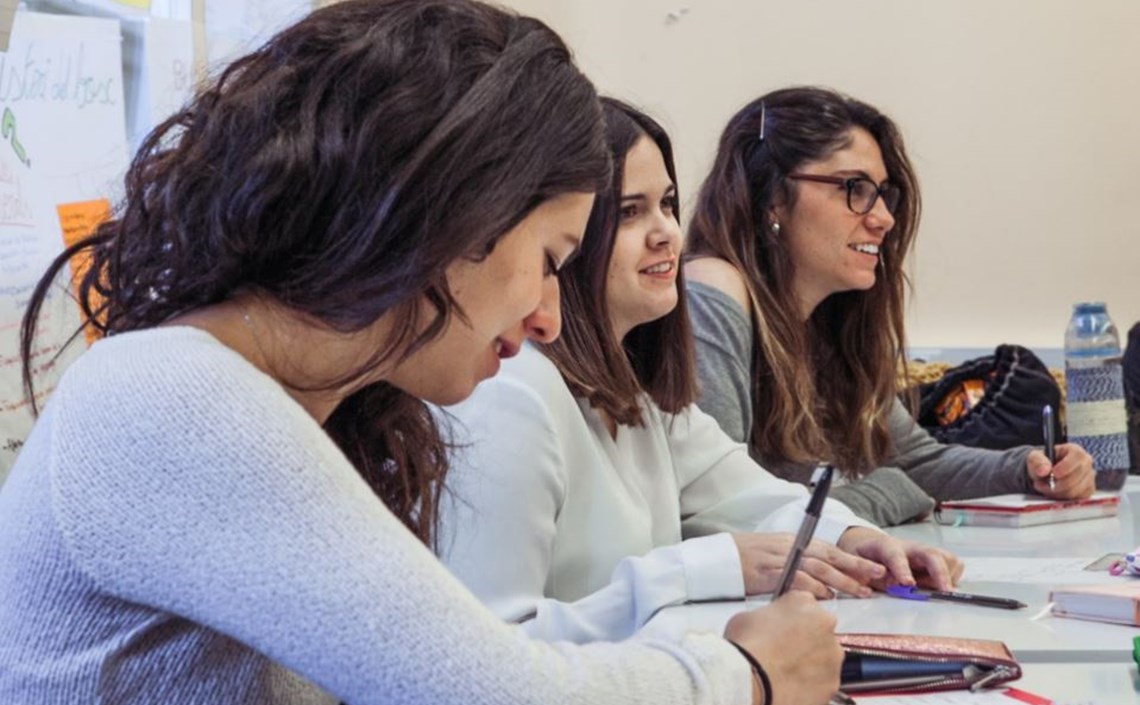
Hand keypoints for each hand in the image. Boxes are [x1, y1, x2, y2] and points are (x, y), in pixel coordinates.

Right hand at [724, 592, 842, 704]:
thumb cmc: (747, 646)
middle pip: (819, 629)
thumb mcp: (747, 616)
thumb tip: (763, 624)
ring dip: (810, 661)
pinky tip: (790, 684)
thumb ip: (766, 615)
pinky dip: (810, 683)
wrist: (752, 680)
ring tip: (784, 670)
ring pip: (824, 656)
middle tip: (782, 650)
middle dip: (805, 639)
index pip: (802, 604)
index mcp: (804, 602)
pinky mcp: (833, 681)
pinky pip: (823, 680)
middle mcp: (825, 624)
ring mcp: (832, 654)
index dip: (790, 617)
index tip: (782, 626)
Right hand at [732, 532, 884, 597]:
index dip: (853, 560)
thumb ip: (795, 561)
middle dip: (855, 568)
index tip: (874, 568)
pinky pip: (795, 580)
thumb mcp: (773, 553)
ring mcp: (779, 560)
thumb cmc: (743, 558)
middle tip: (877, 578)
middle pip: (829, 557)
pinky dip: (812, 588)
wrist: (717, 557)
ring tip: (859, 591)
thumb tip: (818, 579)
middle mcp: (790, 548)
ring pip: (818, 568)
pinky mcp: (767, 574)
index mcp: (793, 542)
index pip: (829, 550)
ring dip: (841, 581)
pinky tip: (825, 596)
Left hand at [836, 527, 962, 590]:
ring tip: (935, 590)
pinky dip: (951, 578)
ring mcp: (924, 551)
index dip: (902, 569)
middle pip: (931, 553)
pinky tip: (937, 586)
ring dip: (947, 576)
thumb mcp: (858, 568)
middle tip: (945, 592)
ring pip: (947, 558)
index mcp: (886, 547)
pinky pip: (954, 565)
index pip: (896, 556)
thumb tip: (894, 585)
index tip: (908, 584)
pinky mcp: (936, 557)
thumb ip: (874, 577)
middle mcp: (909, 547)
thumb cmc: (865, 558)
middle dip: (940, 572)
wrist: (870, 545)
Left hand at [1027, 444, 1094, 498]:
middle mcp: (1085, 463)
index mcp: (1075, 451)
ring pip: (1076, 490)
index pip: (1077, 457)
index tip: (1054, 473)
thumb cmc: (1042, 463)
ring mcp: (1089, 477)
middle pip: (1077, 476)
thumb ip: (1038, 461)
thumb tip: (1044, 470)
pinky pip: (1077, 498)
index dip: (1066, 466)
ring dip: (1057, 492)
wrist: (1045, 473)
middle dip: (1057, 484)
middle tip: (1040, 484)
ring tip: (1045, 487)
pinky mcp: (1088, 490)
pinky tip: (1054, 492)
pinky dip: (1063, 498)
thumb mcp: (1035, 458)